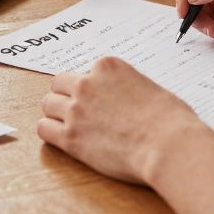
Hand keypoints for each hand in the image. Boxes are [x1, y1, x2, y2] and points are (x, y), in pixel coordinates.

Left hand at [37, 56, 212, 183]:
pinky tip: (63, 139)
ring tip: (71, 127)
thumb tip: (124, 101)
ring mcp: (76, 110)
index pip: (84, 72)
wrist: (169, 146)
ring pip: (47, 105)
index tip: (100, 102)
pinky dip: (50, 133)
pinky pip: (43, 129)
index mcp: (108, 67)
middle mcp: (87, 84)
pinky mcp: (70, 138)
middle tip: (79, 112)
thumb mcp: (151, 88)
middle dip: (66, 97)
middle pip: (59, 84)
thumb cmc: (170, 120)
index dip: (91, 89)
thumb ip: (127, 88)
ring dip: (56, 114)